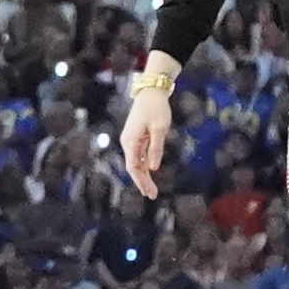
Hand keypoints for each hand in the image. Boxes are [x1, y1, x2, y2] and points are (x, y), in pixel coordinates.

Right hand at [120, 74, 173, 198]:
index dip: (140, 181)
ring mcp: (132, 140)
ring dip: (144, 176)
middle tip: (153, 195)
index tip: (148, 192)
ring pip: (136, 162)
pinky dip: (145, 166)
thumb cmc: (156, 109)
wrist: (151, 92)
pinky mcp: (138, 137)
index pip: (133, 167)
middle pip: (134, 167)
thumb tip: (153, 168)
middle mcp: (128, 143)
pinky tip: (150, 174)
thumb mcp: (160, 128)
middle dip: (142, 182)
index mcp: (130, 142)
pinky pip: (140, 155)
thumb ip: (156, 148)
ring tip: (152, 190)